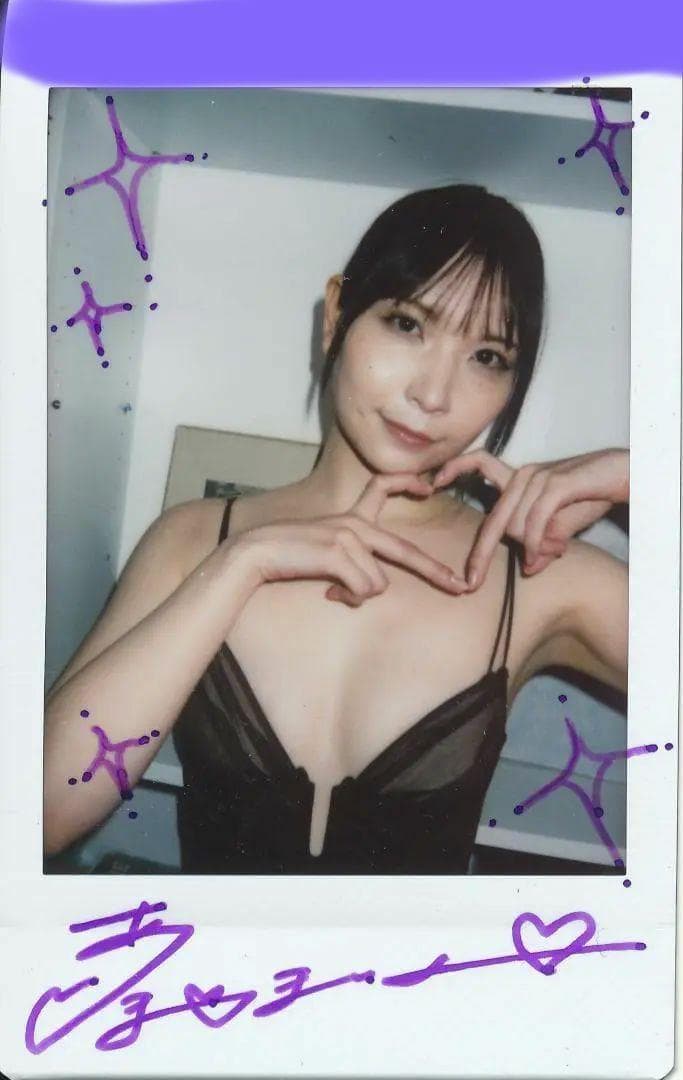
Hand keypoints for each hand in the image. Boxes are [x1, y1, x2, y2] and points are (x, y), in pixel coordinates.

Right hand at [230, 473, 467, 607]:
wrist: (258, 552)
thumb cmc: (290, 555)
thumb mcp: (327, 552)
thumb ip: (353, 562)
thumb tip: (368, 589)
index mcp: (352, 517)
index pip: (383, 486)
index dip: (408, 483)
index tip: (429, 486)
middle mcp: (355, 523)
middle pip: (405, 552)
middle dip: (435, 572)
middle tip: (460, 587)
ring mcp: (349, 536)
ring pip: (377, 583)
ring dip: (356, 595)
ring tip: (332, 589)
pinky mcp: (340, 552)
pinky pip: (362, 589)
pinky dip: (346, 598)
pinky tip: (327, 592)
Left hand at [433, 448, 628, 587]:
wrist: (622, 476)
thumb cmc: (590, 496)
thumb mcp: (562, 526)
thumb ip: (542, 543)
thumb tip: (529, 568)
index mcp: (518, 478)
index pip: (478, 464)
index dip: (454, 468)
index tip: (433, 482)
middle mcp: (523, 475)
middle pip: (494, 520)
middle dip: (482, 554)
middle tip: (475, 581)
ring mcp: (537, 478)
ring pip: (516, 527)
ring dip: (533, 547)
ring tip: (557, 547)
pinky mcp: (555, 484)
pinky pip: (534, 523)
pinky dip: (536, 543)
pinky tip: (545, 553)